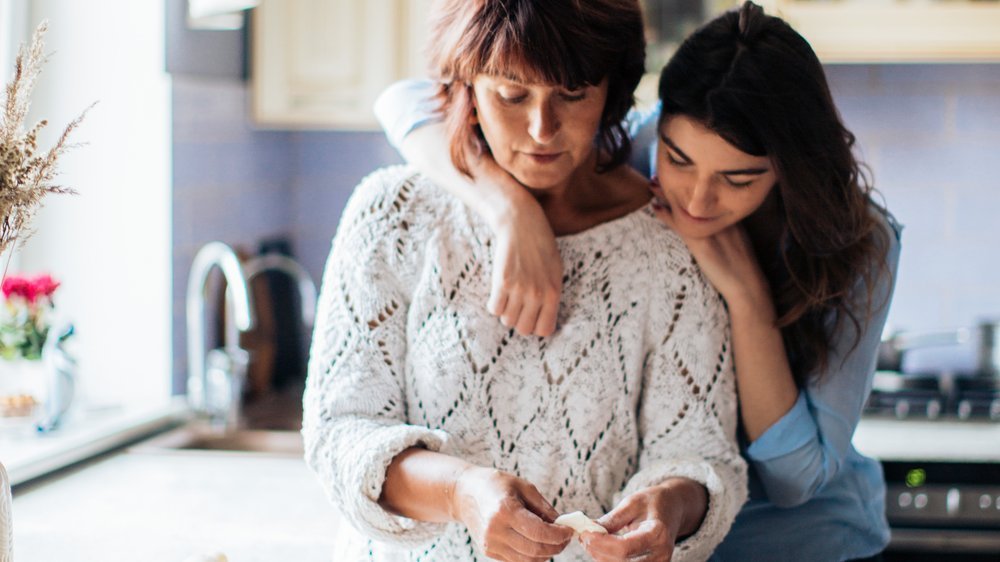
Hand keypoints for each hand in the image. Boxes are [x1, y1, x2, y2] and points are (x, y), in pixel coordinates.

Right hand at [452, 467, 573, 560]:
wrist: (463, 493)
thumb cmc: (495, 485)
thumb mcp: (523, 486)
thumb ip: (543, 507)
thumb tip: (562, 524)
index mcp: (505, 510)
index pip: (539, 532)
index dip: (559, 535)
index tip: (569, 530)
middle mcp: (496, 530)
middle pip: (535, 550)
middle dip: (556, 547)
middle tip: (565, 538)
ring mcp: (490, 543)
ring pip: (527, 560)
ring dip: (545, 554)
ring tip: (553, 541)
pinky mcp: (488, 551)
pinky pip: (516, 560)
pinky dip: (532, 556)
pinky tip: (537, 543)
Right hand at [471, 153, 562, 336]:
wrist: (522, 222)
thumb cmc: (540, 245)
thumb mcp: (555, 270)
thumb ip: (551, 295)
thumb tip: (543, 320)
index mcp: (554, 293)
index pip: (544, 330)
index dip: (536, 326)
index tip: (531, 317)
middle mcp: (538, 294)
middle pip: (523, 328)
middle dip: (519, 320)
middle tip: (517, 305)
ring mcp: (520, 289)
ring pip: (507, 320)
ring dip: (506, 311)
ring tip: (508, 296)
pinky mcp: (503, 282)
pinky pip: (494, 309)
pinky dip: (494, 303)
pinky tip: (499, 291)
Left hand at [581, 480, 704, 561]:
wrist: (673, 507)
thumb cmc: (652, 502)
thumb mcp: (631, 503)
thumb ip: (611, 519)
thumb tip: (588, 529)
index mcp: (658, 533)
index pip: (624, 548)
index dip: (601, 543)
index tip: (585, 533)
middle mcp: (661, 554)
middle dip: (598, 551)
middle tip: (584, 536)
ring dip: (601, 557)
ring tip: (591, 540)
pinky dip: (609, 559)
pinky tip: (601, 548)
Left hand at [649, 181, 767, 308]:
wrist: (748, 287)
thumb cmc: (742, 268)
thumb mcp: (737, 241)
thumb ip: (725, 228)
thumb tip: (708, 222)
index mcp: (731, 215)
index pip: (708, 193)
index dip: (692, 183)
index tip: (678, 173)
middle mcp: (720, 218)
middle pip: (696, 195)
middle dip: (678, 182)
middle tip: (660, 172)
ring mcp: (710, 229)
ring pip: (686, 206)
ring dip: (667, 194)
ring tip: (652, 183)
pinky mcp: (701, 243)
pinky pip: (681, 224)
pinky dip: (667, 215)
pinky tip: (655, 208)